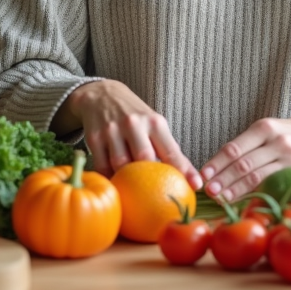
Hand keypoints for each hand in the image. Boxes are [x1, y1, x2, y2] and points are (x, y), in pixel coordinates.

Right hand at [63, 80, 201, 188]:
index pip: (171, 150)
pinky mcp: (94, 139)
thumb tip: (190, 178)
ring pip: (121, 164)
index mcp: (154, 122)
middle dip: (152, 177)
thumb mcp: (154, 125)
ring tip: (134, 193)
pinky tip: (116, 185)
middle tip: (157, 194)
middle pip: (145, 158)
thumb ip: (168, 148)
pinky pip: (102, 167)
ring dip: (128, 180)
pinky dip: (110, 179)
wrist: (102, 95)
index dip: (184, 169)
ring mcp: (112, 131)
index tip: (196, 185)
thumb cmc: (135, 116)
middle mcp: (134, 124)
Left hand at [200, 114, 290, 201]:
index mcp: (264, 128)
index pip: (236, 148)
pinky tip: (242, 200)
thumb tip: (215, 168)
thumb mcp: (264, 130)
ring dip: (236, 190)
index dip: (218, 162)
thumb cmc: (282, 134)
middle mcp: (277, 142)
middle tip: (209, 190)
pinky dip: (254, 194)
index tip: (204, 174)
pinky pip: (271, 185)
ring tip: (221, 198)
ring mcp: (289, 159)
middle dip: (224, 179)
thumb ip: (244, 145)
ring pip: (257, 177)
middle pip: (244, 164)